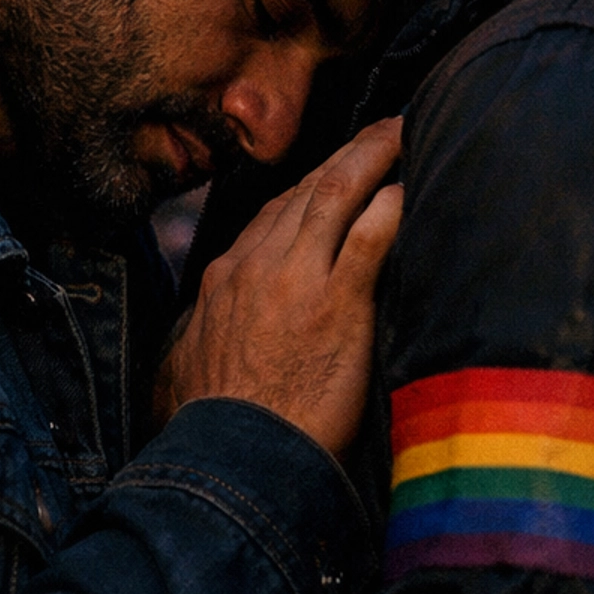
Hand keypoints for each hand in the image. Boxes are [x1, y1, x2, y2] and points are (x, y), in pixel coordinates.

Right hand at [157, 117, 402, 460]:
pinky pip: (372, 236)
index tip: (337, 172)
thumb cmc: (211, 428)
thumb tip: (198, 335)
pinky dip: (393, 206)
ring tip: (402, 136)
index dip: (311, 186)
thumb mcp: (183, 368)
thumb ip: (199, 337)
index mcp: (226, 277)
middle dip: (348, 155)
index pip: (273, 213)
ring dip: (373, 157)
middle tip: (382, 131)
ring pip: (338, 194)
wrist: (231, 462)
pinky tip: (410, 190)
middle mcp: (259, 266)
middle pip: (308, 190)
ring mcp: (299, 281)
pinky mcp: (339, 306)